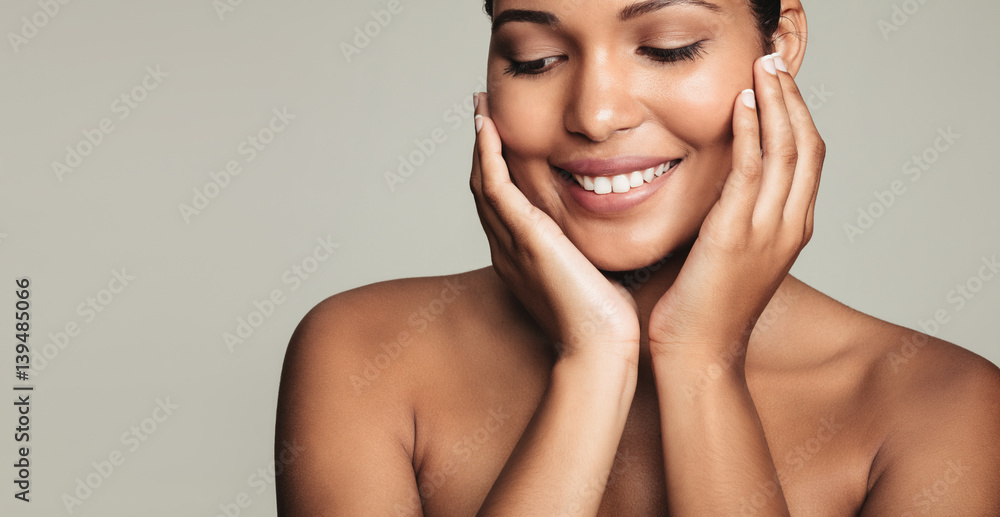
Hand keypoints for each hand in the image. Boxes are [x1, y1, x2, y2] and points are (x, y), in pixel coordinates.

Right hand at [470, 92, 640, 364]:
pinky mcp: (524, 237)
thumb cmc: (606, 322)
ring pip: (483, 183)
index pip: (503, 205)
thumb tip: (616, 232)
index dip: (499, 170)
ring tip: (481, 110)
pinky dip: (488, 155)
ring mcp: (511, 243)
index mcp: (522, 259)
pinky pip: (495, 187)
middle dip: (483, 150)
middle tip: (482, 113)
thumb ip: (593, 251)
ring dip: (481, 143)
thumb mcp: (596, 275)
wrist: (601, 346)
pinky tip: (488, 128)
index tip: (504, 139)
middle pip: (484, 190)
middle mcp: (508, 249)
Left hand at [647, 53, 824, 362]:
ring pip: (785, 150)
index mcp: (792, 230)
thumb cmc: (706, 308)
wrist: (700, 354)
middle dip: (792, 98)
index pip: (809, 159)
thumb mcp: (732, 255)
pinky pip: (750, 170)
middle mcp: (790, 226)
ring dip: (774, 103)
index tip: (780, 84)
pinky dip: (750, 132)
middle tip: (774, 63)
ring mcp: (767, 230)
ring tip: (761, 68)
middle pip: (807, 145)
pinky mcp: (735, 234)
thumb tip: (718, 186)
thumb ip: (736, 217)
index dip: (799, 116)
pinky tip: (742, 104)